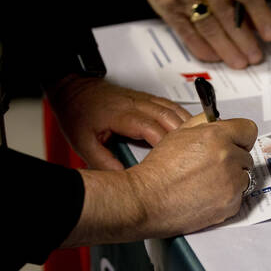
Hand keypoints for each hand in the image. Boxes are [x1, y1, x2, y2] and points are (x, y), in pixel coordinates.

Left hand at [46, 75, 190, 169]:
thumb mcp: (83, 143)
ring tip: (197, 143)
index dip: (165, 145)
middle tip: (191, 155)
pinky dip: (182, 116)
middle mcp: (134, 104)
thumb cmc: (78, 113)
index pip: (151, 128)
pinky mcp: (145, 98)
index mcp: (121, 114)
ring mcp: (142, 99)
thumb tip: (122, 180)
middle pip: (168, 117)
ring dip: (186, 124)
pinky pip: (170, 105)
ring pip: (172, 109)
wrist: (73, 90)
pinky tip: (188, 128)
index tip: (173, 161)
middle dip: (182, 136)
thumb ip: (102, 162)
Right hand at [66, 117, 257, 245]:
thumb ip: (204, 123)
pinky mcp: (231, 205)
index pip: (249, 130)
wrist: (148, 199)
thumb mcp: (179, 133)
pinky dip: (226, 198)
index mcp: (217, 136)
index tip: (234, 143)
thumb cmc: (159, 169)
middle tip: (210, 167)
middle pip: (246, 156)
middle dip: (232, 160)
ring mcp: (232, 183)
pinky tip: (206, 196)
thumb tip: (220, 122)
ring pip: (243, 177)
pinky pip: (238, 197)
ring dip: (231, 179)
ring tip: (206, 183)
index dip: (240, 137)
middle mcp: (228, 158)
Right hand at [135, 0, 270, 68]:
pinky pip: (189, 35)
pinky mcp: (170, 11)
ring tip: (240, 63)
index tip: (270, 35)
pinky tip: (216, 58)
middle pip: (229, 16)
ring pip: (210, 29)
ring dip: (227, 49)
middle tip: (256, 58)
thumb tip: (256, 25)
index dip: (261, 16)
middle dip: (245, 40)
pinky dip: (203, 49)